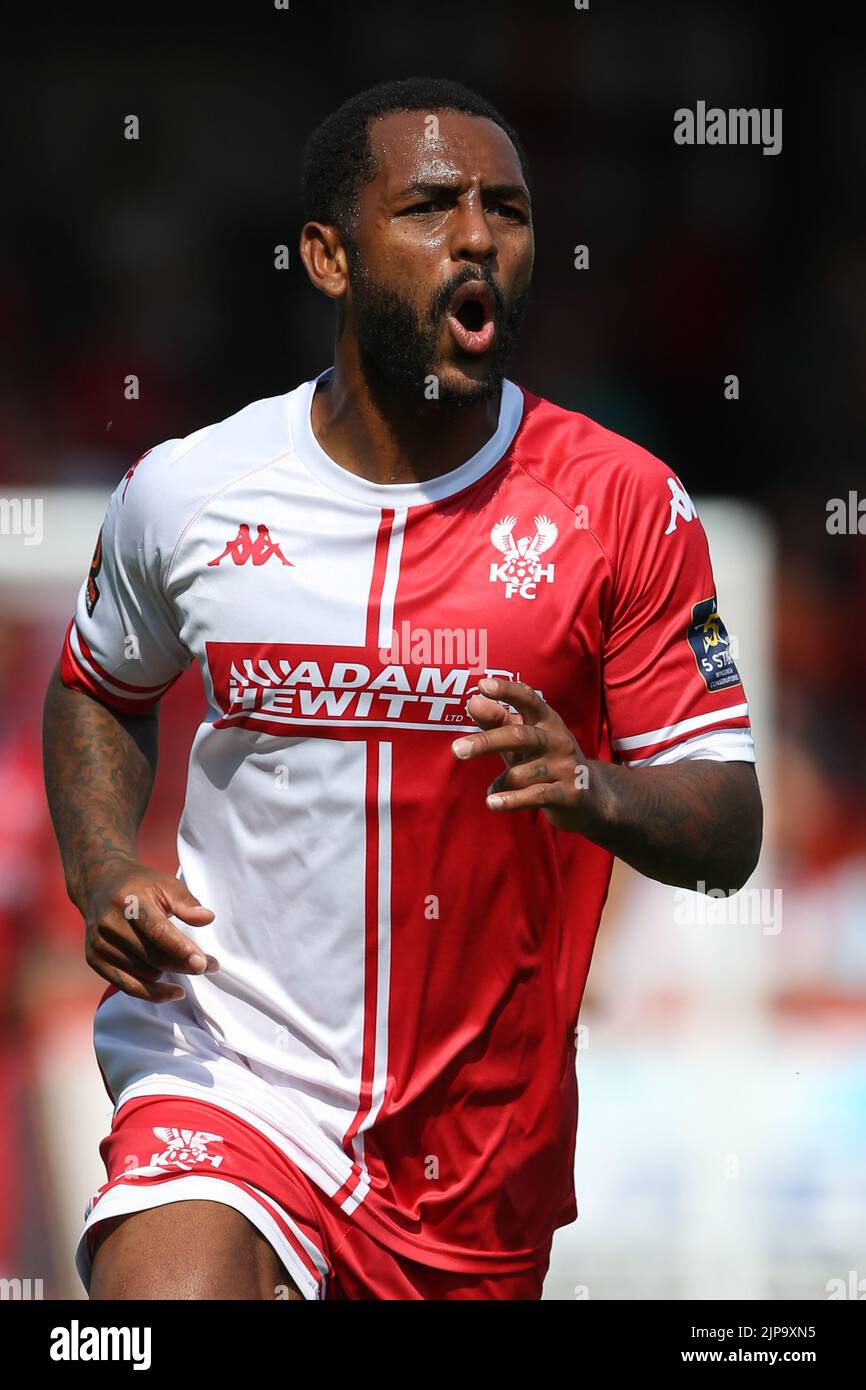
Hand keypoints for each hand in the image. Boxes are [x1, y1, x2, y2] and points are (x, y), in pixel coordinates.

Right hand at [83, 859, 217, 1003]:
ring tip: (190, 967)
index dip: (181, 949)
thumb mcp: (166, 884)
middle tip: (210, 966)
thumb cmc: (140, 886)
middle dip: (185, 965)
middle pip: (154, 957)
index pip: (158, 931)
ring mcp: (100, 944)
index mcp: (129, 901)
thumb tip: (207, 918)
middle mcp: (110, 924)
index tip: (203, 963)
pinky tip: (173, 992)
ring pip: (145, 973)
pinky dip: (152, 993)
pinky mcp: (95, 959)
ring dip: (171, 975)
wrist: (100, 886)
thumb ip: (186, 902)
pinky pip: (128, 986)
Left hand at [451, 677, 596, 831]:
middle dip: (486, 742)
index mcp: (547, 720)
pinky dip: (510, 800)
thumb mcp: (522, 739)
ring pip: (520, 774)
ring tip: (494, 789)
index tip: (482, 685)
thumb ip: (497, 721)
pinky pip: (534, 795)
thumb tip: (472, 702)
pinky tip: (492, 802)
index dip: (507, 691)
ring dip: (501, 783)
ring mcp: (566, 767)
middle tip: (456, 750)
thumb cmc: (545, 761)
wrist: (591, 797)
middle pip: (519, 736)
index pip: (528, 699)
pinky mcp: (569, 794)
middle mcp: (558, 739)